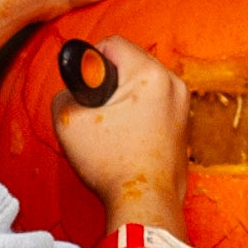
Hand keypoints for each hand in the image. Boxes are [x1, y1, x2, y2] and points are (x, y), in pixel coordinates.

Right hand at [53, 35, 188, 223]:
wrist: (144, 203)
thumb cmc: (115, 167)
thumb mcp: (68, 122)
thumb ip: (64, 93)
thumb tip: (72, 90)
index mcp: (150, 76)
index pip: (113, 44)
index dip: (90, 61)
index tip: (86, 85)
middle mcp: (173, 85)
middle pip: (131, 61)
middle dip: (109, 81)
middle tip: (97, 109)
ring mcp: (183, 105)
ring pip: (143, 83)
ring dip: (124, 97)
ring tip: (111, 125)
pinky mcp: (184, 124)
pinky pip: (155, 103)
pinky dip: (139, 112)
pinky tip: (126, 135)